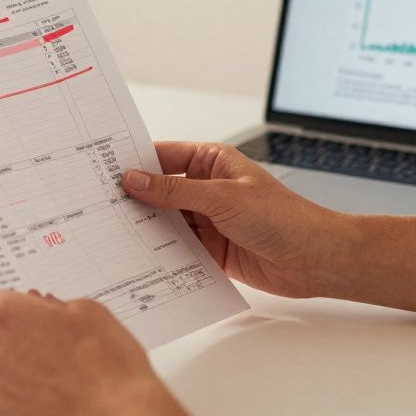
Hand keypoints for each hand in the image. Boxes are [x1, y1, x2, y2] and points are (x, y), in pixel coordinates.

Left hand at [0, 284, 190, 415]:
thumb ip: (54, 305)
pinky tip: (54, 392)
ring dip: (18, 364)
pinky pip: (5, 395)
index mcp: (5, 316)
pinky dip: (22, 393)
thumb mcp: (88, 312)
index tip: (9, 302)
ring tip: (58, 370)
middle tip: (50, 338)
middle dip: (14, 333)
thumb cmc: (107, 369)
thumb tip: (46, 311)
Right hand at [122, 142, 340, 298]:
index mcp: (211, 162)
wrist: (314, 259)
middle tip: (100, 204)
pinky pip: (176, 248)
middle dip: (135, 198)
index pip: (163, 157)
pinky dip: (160, 252)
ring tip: (112, 232)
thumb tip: (135, 180)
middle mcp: (206, 188)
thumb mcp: (222, 198)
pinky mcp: (209, 249)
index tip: (104, 169)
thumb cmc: (283, 217)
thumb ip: (175, 192)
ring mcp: (207, 219)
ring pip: (165, 221)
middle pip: (159, 191)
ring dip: (146, 228)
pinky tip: (140, 256)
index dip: (135, 162)